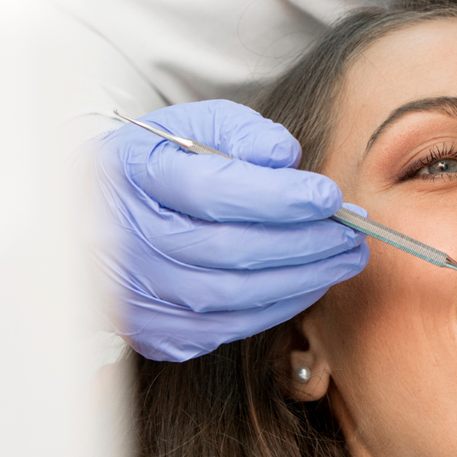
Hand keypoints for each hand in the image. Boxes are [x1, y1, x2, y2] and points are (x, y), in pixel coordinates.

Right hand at [94, 100, 368, 361]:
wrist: (103, 212)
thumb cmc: (162, 162)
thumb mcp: (196, 126)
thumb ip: (243, 133)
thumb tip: (287, 158)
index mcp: (136, 176)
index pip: (213, 192)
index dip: (278, 198)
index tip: (330, 196)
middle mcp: (128, 239)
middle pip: (229, 250)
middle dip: (304, 242)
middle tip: (353, 232)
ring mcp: (137, 292)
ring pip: (233, 295)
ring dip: (302, 279)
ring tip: (344, 258)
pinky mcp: (155, 330)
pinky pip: (228, 327)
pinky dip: (277, 306)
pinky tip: (310, 283)